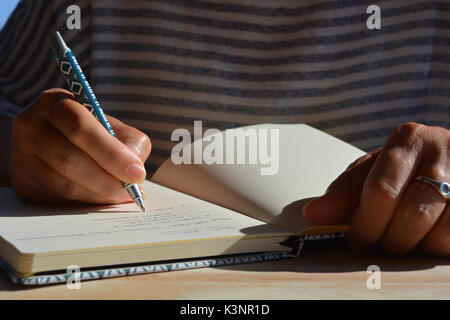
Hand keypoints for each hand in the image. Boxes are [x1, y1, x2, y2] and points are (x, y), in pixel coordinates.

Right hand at [10, 88, 150, 204]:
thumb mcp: (112, 126)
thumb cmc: (91, 134)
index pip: (80, 128)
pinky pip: (59, 200)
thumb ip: (130, 142)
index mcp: (54, 103)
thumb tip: (135, 170)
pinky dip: (87, 203)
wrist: (54, 145)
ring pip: (64, 184)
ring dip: (99, 195)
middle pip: (69, 159)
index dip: (111, 153)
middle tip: (132, 191)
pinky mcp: (24, 185)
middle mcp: (30, 126)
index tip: (137, 173)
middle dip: (107, 179)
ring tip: (123, 196)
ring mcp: (22, 157)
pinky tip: (104, 199)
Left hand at [303, 122, 448, 255]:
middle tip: (382, 243)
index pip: (381, 190)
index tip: (357, 241)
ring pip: (440, 232)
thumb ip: (344, 191)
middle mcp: (443, 150)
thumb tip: (312, 214)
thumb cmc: (407, 168)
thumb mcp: (374, 170)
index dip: (365, 224)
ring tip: (406, 240)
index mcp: (408, 139)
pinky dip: (439, 248)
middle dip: (390, 240)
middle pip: (412, 215)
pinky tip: (428, 239)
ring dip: (417, 247)